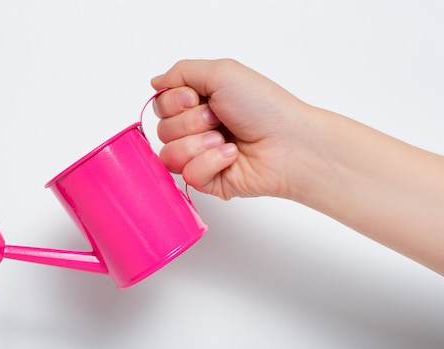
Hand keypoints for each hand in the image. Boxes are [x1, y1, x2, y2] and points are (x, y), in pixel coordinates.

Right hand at [151, 58, 310, 199]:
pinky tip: (231, 157)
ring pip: (169, 154)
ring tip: (225, 140)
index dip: (174, 102)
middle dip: (190, 122)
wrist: (288, 143)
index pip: (160, 105)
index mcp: (199, 103)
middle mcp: (197, 129)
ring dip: (198, 144)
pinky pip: (187, 174)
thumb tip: (155, 83)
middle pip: (162, 130)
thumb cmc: (263, 106)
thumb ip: (181, 72)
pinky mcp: (207, 181)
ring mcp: (200, 157)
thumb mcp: (221, 72)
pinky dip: (210, 162)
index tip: (197, 98)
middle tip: (219, 119)